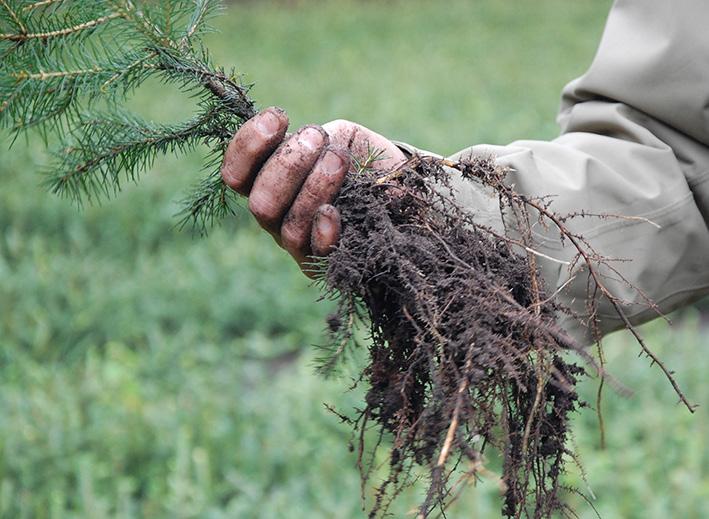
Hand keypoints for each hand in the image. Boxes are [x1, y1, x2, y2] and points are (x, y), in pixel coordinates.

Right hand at [220, 107, 406, 272]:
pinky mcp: (325, 262)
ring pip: (288, 227)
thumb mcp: (341, 136)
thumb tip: (306, 147)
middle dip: (287, 165)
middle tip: (316, 137)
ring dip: (313, 189)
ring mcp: (298, 242)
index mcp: (266, 182)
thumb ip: (317, 138)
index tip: (278, 117)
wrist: (402, 190)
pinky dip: (322, 232)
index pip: (236, 173)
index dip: (248, 146)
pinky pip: (315, 254)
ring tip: (339, 159)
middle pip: (260, 202)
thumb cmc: (362, 159)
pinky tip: (333, 212)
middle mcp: (275, 216)